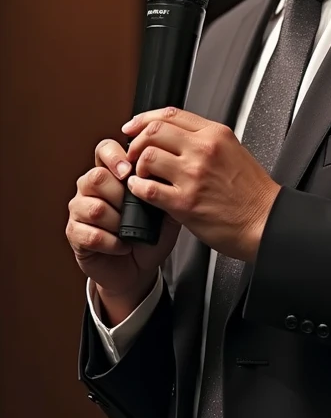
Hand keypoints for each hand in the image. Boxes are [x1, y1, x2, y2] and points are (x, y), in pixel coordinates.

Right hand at [67, 139, 180, 299]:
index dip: (114, 156)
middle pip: (96, 177)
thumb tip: (169, 175)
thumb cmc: (149, 235)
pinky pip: (90, 234)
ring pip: (94, 207)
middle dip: (120, 195)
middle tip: (135, 211)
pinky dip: (111, 242)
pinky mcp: (74, 233)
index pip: (105, 149)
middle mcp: (90, 187)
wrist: (138, 268)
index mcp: (111, 173)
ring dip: (117, 222)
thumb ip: (165, 190)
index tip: (129, 171)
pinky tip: (122, 246)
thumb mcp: (165, 211)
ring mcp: (79, 209)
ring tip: (129, 231)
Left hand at [122, 107, 281, 261]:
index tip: (133, 127)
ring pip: (147, 157)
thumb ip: (207, 140)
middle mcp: (204, 150)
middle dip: (136, 142)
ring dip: (136, 166)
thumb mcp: (234, 151)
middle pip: (154, 131)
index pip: (170, 114)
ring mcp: (193, 175)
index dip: (144, 119)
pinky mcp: (185, 202)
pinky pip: (147, 189)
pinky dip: (137, 189)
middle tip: (133, 153)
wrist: (265, 220)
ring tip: (141, 175)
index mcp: (216, 135)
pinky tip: (141, 191)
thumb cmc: (252, 192)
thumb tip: (176, 136)